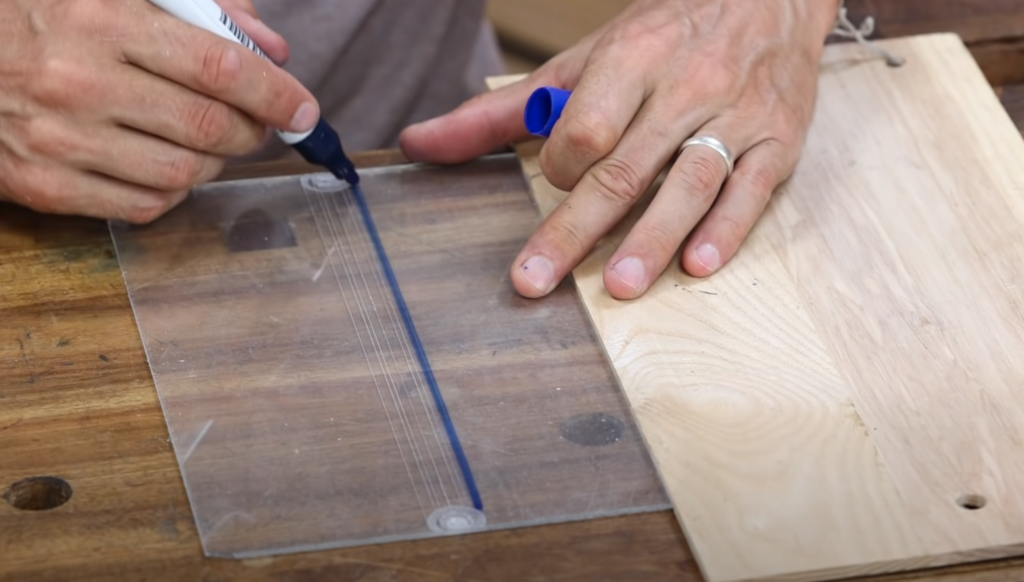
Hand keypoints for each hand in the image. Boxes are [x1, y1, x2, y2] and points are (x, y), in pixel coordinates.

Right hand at [0, 0, 317, 222]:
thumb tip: (272, 50)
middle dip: (252, 131)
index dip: (274, 93)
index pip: (218, 66)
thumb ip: (201, 7)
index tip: (303, 109)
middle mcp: (79, 81)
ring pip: (182, 173)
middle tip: (260, 126)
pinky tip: (168, 166)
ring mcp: (59, 139)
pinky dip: (173, 193)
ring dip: (215, 163)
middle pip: (208, 126)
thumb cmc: (44, 16)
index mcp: (101, 18)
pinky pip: (142, 207)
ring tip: (211, 142)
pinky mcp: (44, 185)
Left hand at [401, 0, 839, 299]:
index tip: (554, 181)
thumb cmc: (665, 34)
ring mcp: (736, 114)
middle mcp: (685, 86)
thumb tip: (419, 144)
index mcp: (631, 59)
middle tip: (535, 280)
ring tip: (621, 286)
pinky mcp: (778, 140)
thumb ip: (502, 110)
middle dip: (575, 228)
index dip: (560, 166)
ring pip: (690, 181)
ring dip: (653, 237)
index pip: (585, 127)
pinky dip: (727, 228)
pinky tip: (699, 264)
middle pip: (624, 167)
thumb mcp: (583, 59)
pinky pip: (751, 188)